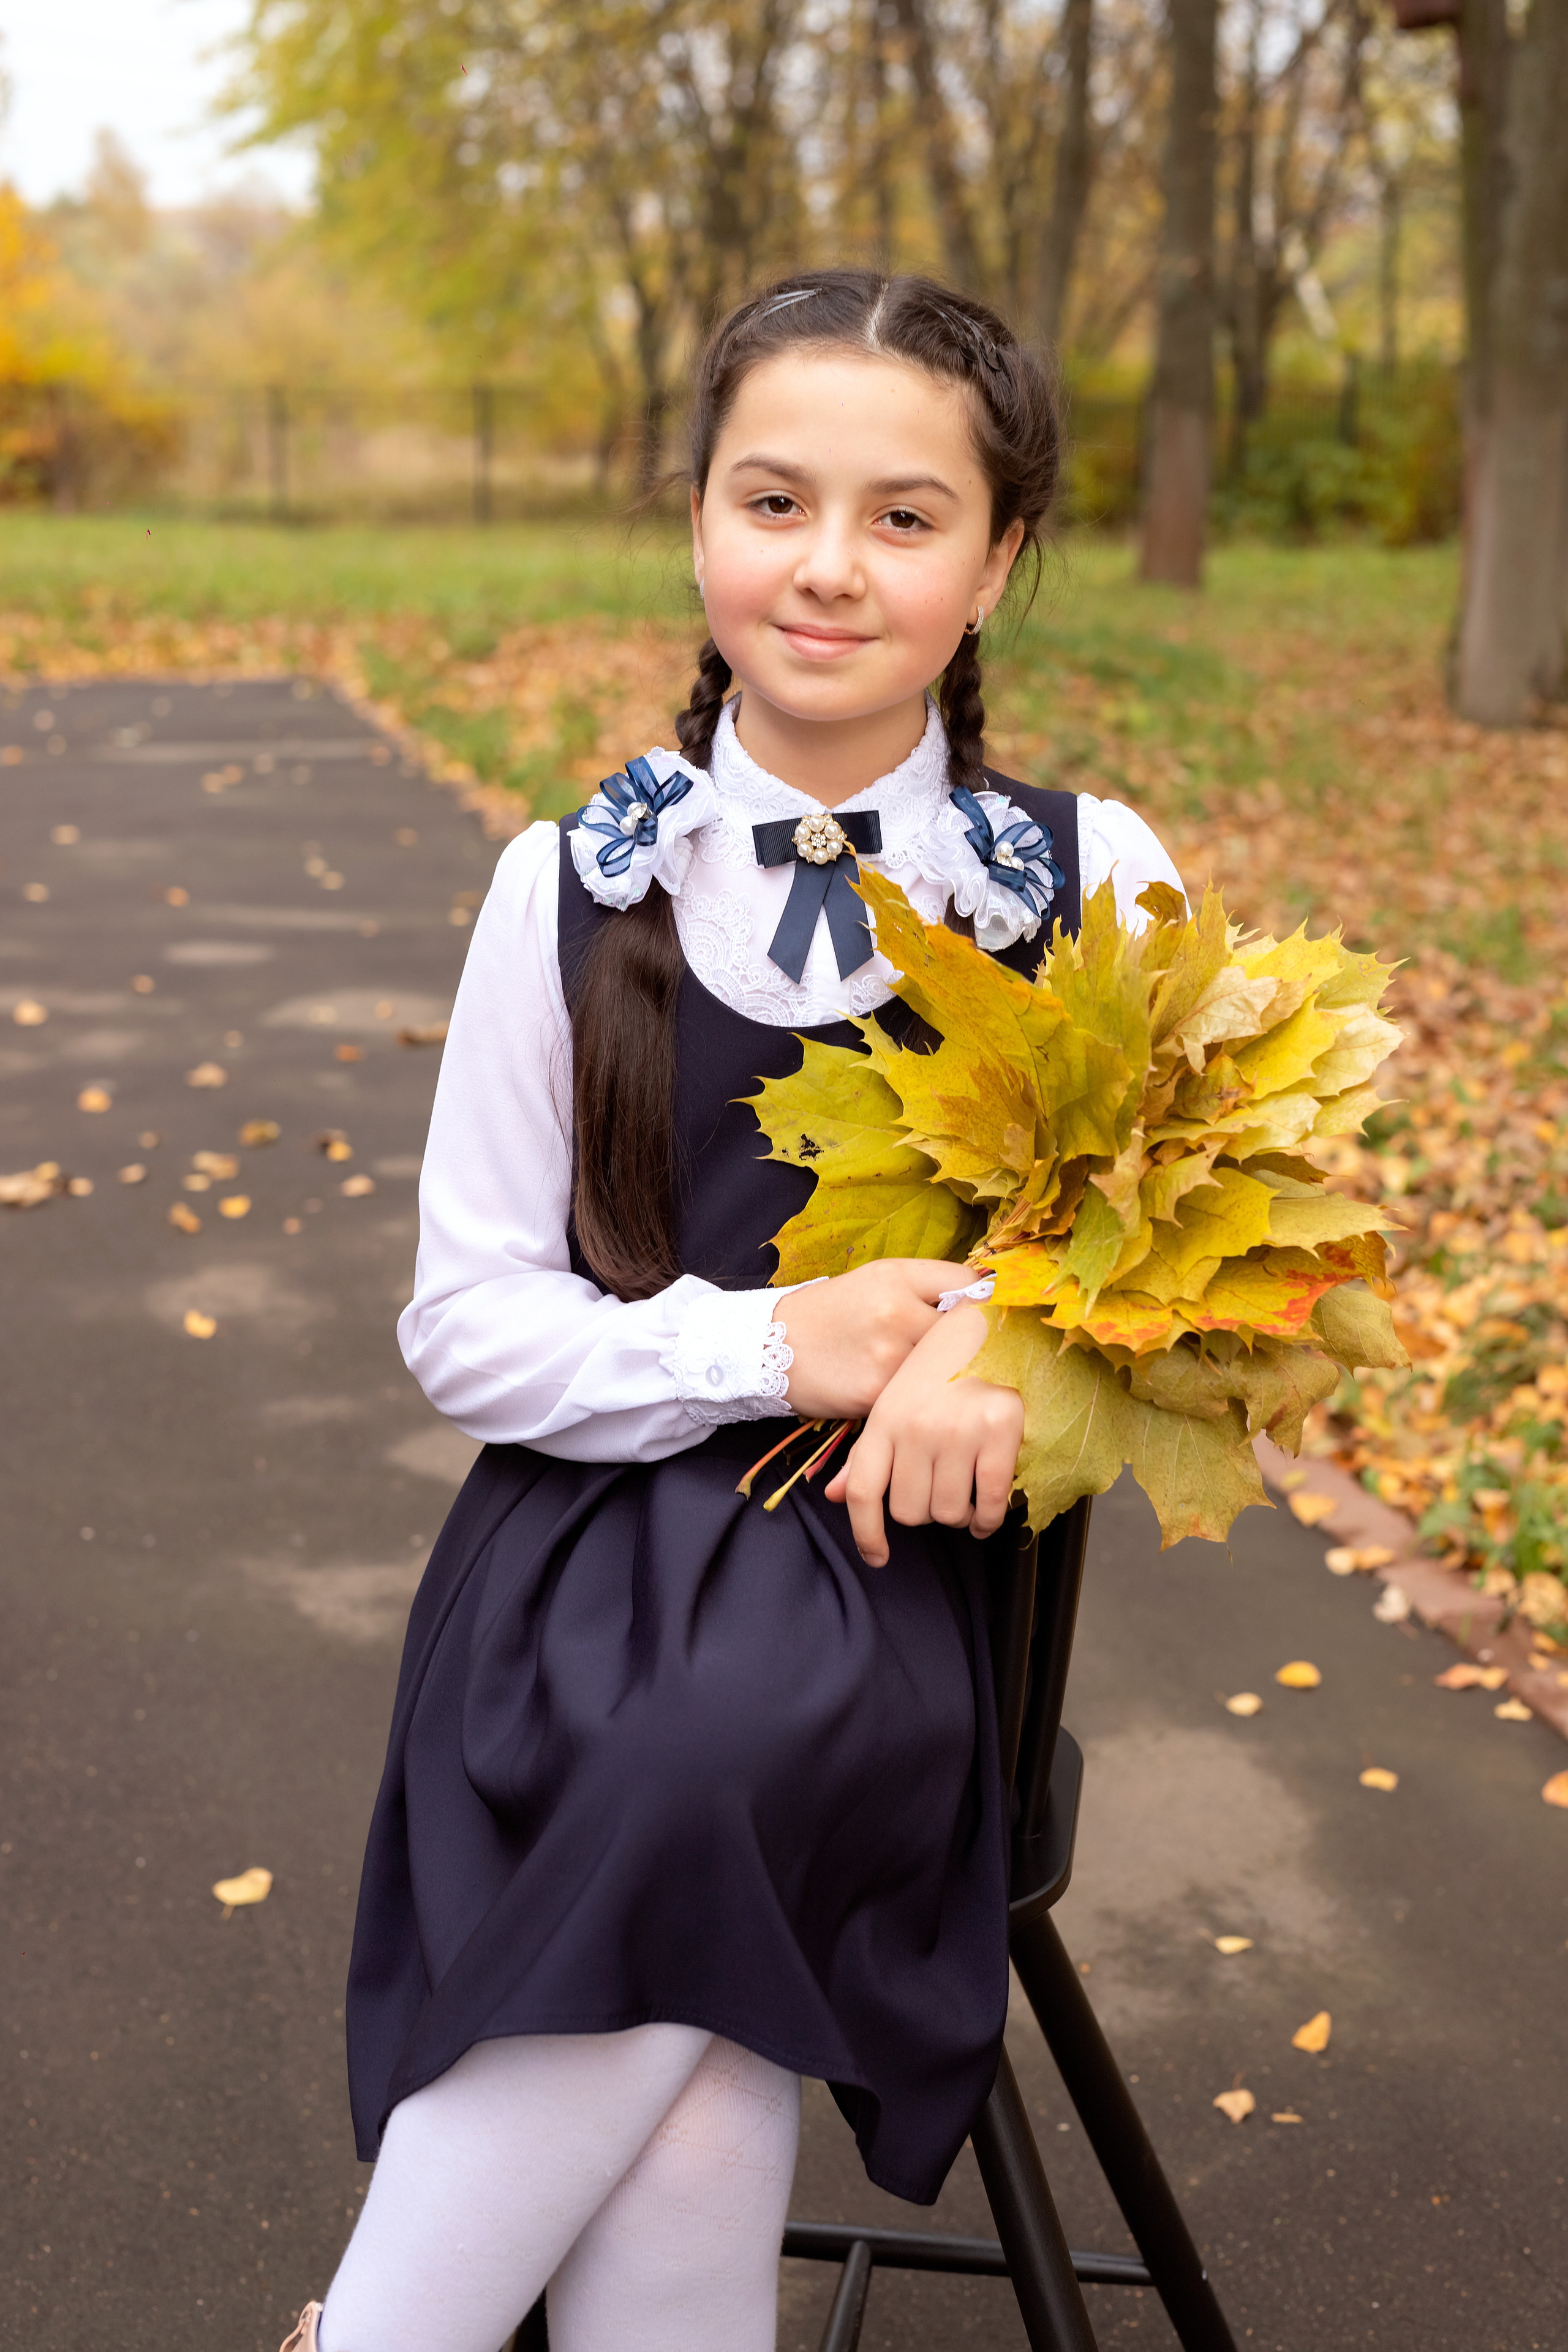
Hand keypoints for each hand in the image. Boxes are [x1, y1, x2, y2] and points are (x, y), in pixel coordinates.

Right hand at [775, 1258, 976, 1420]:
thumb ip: (926, 1284)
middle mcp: (896, 1312)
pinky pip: (921, 1396)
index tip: (981, 1312)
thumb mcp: (874, 1279)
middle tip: (962, 1350)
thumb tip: (983, 1295)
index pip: (967, 1283)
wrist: (771, 1348)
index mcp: (896, 1277)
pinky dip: (923, 1397)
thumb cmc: (831, 1312)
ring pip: (948, 1367)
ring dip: (949, 1373)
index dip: (980, 1299)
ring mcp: (888, 1357)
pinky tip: (910, 1394)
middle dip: (971, 1341)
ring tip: (933, 1373)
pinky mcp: (879, 1395)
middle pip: (968, 1329)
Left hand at [822, 1303, 1022, 1566]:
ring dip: (958, 1515)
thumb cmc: (941, 1365)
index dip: (866, 1533)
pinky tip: (987, 1515)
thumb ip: (866, 1451)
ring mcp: (959, 1429)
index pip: (863, 1490)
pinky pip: (991, 1501)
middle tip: (939, 1490)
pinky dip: (989, 1518)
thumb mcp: (894, 1400)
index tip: (877, 1557)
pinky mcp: (1001, 1430)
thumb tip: (834, 1497)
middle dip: (925, 1512)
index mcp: (885, 1416)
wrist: (993, 1321)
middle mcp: (917, 1425)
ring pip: (949, 1512)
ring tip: (965, 1494)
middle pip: (909, 1511)